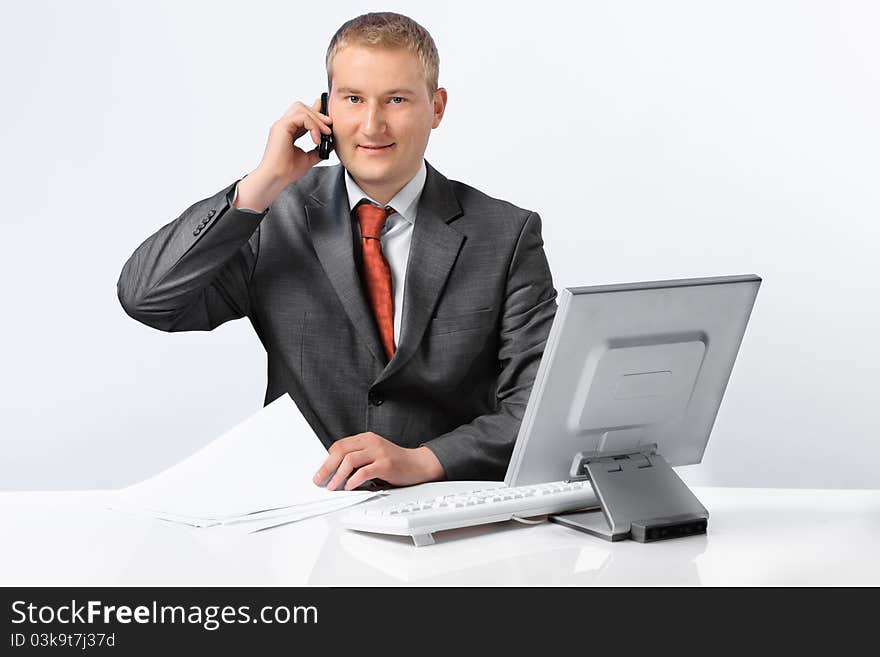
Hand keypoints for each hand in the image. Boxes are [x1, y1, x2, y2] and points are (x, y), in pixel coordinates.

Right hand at [256, 97, 332, 187]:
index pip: (303, 116)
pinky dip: (313, 126)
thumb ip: (317, 150)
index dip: (316, 115)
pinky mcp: (281, 126)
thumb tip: (330, 145)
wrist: (276, 178)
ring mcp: (281, 125)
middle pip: (301, 107)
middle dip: (318, 113)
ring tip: (326, 132)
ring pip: (301, 109)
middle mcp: (284, 126)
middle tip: (330, 124)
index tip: (329, 121)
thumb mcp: (308, 158)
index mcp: (288, 131)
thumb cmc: (287, 171)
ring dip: (317, 119)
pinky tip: (317, 139)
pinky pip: (301, 117)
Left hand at [313, 432, 445, 490]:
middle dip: (327, 467)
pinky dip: (353, 481)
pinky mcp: (385, 464)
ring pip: (349, 460)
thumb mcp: (375, 453)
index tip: (320, 471)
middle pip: (341, 451)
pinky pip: (363, 472)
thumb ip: (358, 457)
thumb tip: (336, 470)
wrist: (418, 464)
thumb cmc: (396, 462)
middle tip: (319, 479)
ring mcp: (379, 452)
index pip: (339, 445)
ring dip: (338, 476)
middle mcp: (371, 442)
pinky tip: (350, 487)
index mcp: (366, 438)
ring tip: (333, 486)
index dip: (327, 459)